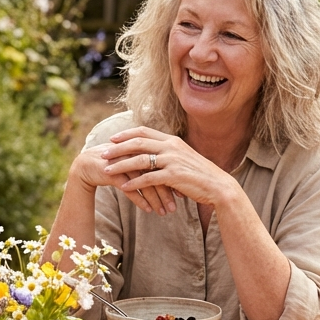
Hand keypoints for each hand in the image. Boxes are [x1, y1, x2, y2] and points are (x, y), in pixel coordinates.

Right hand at [67, 146, 174, 214]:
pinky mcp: (113, 172)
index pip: (164, 164)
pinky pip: (130, 189)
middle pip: (156, 174)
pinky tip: (148, 210)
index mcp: (143, 148)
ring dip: (155, 199)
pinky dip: (140, 200)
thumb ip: (149, 164)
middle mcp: (135, 153)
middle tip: (175, 208)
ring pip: (145, 182)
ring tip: (164, 213)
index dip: (174, 179)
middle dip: (167, 193)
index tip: (183, 194)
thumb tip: (169, 175)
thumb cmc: (115, 164)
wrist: (87, 165)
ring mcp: (124, 162)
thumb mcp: (134, 162)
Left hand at [100, 126, 241, 208]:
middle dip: (118, 148)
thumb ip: (167, 153)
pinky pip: (149, 178)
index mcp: (172, 141)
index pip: (144, 132)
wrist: (217, 186)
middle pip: (138, 143)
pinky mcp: (174, 176)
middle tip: (102, 153)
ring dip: (121, 165)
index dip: (126, 134)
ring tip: (107, 170)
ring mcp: (172, 161)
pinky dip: (134, 183)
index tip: (112, 139)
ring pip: (140, 160)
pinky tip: (124, 187)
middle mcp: (171, 147)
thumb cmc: (199, 174)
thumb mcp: (182, 158)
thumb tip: (151, 154)